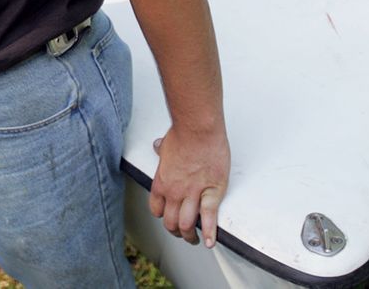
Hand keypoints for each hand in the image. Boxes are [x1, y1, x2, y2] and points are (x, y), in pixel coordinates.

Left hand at [148, 123, 229, 247]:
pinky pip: (209, 218)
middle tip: (182, 234)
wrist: (198, 128)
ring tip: (196, 239)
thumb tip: (159, 147)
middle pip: (171, 222)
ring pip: (187, 225)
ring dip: (191, 236)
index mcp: (161, 182)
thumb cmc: (184, 133)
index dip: (162, 217)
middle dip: (176, 232)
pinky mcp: (212, 192)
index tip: (168, 218)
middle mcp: (174, 192)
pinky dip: (211, 233)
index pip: (156, 209)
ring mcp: (193, 194)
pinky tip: (211, 241)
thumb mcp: (166, 145)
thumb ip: (162, 152)